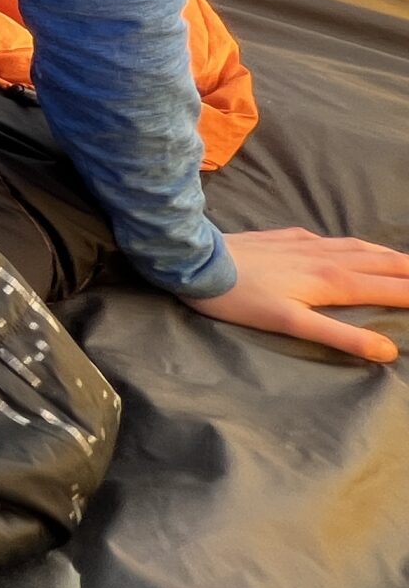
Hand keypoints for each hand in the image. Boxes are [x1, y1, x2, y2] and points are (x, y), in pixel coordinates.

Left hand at [180, 228, 408, 362]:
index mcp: (332, 281)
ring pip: (357, 247)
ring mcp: (304, 244)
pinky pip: (329, 239)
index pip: (389, 288)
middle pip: (379, 263)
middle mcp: (325, 257)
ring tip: (404, 260)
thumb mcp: (292, 323)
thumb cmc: (242, 298)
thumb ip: (340, 336)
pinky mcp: (284, 237)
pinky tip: (347, 246)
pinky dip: (352, 244)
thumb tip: (386, 350)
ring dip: (386, 254)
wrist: (199, 261)